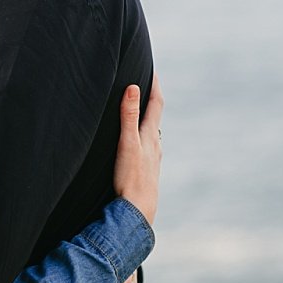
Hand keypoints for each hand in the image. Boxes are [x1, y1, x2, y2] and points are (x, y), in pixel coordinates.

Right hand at [113, 73, 162, 224]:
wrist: (138, 211)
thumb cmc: (131, 177)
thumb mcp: (127, 143)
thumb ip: (129, 116)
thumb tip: (133, 87)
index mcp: (150, 135)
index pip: (156, 104)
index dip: (154, 86)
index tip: (153, 71)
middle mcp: (155, 145)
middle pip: (155, 117)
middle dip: (150, 100)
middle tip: (146, 85)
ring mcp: (152, 158)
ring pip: (151, 132)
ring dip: (147, 119)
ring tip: (141, 111)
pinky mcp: (146, 170)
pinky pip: (147, 145)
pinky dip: (143, 135)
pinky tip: (137, 143)